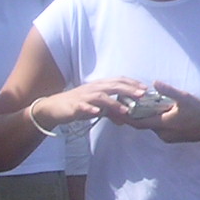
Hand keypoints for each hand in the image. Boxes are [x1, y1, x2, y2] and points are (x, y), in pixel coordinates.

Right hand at [33, 78, 148, 129]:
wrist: (54, 107)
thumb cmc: (78, 105)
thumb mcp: (97, 108)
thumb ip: (111, 112)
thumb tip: (125, 119)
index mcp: (100, 86)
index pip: (119, 80)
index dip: (132, 83)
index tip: (145, 88)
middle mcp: (94, 88)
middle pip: (113, 86)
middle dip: (129, 90)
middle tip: (142, 95)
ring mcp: (84, 96)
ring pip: (101, 97)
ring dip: (114, 103)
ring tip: (125, 110)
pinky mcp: (74, 105)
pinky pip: (83, 106)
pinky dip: (91, 108)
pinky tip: (97, 112)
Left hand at [118, 80, 199, 143]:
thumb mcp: (185, 98)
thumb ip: (168, 91)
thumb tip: (155, 82)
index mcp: (163, 124)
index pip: (138, 123)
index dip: (127, 117)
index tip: (118, 109)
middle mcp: (163, 133)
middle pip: (144, 124)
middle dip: (138, 114)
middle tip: (132, 101)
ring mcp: (168, 137)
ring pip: (153, 126)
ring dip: (149, 116)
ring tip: (148, 103)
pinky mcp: (173, 138)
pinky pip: (160, 128)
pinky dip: (157, 120)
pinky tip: (163, 111)